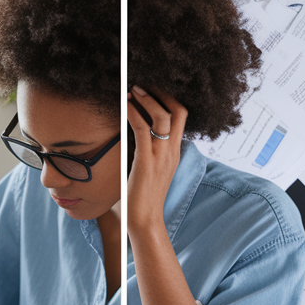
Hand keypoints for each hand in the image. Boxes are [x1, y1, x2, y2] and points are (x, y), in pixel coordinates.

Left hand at [127, 86, 187, 238]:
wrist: (144, 221)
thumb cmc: (142, 197)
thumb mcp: (149, 168)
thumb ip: (146, 150)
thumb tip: (131, 133)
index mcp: (174, 151)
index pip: (181, 116)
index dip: (168, 98)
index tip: (151, 88)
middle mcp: (171, 151)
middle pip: (178, 110)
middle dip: (161, 92)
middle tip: (142, 82)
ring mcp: (161, 156)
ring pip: (162, 117)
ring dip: (146, 99)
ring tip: (132, 89)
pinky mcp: (147, 162)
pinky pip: (142, 130)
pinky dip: (133, 114)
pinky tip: (124, 106)